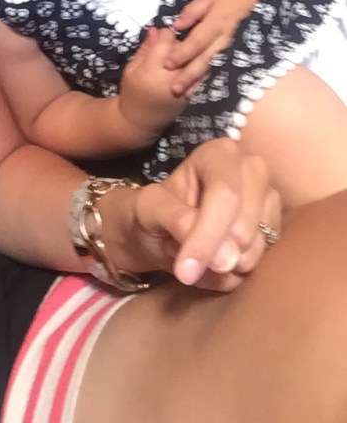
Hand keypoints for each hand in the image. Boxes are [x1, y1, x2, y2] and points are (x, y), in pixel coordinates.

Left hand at [104, 139, 281, 291]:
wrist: (161, 231)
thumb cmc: (153, 213)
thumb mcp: (150, 209)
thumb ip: (177, 220)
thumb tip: (224, 256)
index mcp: (219, 153)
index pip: (225, 194)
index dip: (208, 236)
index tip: (186, 270)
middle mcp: (252, 170)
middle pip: (245, 225)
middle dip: (214, 254)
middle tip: (186, 262)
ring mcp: (269, 201)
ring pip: (257, 248)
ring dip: (223, 265)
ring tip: (197, 255)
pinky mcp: (275, 231)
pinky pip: (262, 264)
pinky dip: (234, 273)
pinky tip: (213, 262)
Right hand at [119, 28, 188, 138]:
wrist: (141, 122)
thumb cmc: (132, 93)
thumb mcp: (131, 69)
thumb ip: (145, 49)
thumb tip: (155, 29)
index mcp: (152, 71)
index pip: (167, 40)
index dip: (164, 34)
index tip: (160, 37)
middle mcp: (173, 77)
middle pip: (185, 47)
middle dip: (179, 42)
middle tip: (168, 46)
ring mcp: (186, 86)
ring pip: (197, 58)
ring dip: (189, 52)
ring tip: (178, 55)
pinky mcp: (194, 92)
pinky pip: (202, 71)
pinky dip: (197, 63)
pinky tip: (187, 64)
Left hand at [164, 0, 274, 92]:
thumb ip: (192, 11)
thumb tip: (176, 27)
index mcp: (217, 22)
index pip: (197, 41)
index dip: (182, 53)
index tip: (167, 64)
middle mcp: (224, 38)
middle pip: (205, 59)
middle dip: (189, 75)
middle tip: (175, 89)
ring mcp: (231, 46)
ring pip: (213, 66)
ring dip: (199, 81)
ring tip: (186, 95)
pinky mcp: (234, 50)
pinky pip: (220, 66)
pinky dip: (210, 78)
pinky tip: (201, 88)